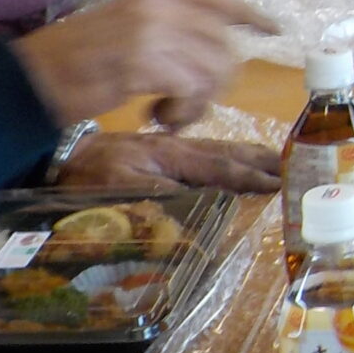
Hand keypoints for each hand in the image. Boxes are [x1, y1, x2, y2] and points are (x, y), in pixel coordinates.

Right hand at [13, 0, 280, 127]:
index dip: (250, 13)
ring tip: (167, 113)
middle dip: (217, 81)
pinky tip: (154, 117)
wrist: (27, 79)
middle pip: (223, 44)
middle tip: (187, 103)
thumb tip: (210, 48)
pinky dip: (181, 113)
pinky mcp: (142, 66)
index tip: (274, 30)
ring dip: (197, 103)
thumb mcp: (123, 28)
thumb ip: (165, 29)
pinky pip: (190, 92)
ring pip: (213, 71)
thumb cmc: (71, 61)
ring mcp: (150, 35)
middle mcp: (157, 8)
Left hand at [50, 131, 281, 192]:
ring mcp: (171, 149)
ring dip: (252, 156)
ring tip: (277, 161)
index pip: (220, 168)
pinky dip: (231, 154)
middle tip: (293, 169)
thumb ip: (157, 193)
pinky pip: (206, 151)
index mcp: (172, 156)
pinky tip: (237, 159)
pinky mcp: (163, 151)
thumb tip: (198, 203)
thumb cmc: (87, 175)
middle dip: (262, 162)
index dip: (251, 178)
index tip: (280, 185)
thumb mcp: (117, 187)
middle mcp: (177, 149)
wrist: (60, 154)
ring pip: (220, 149)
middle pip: (228, 153)